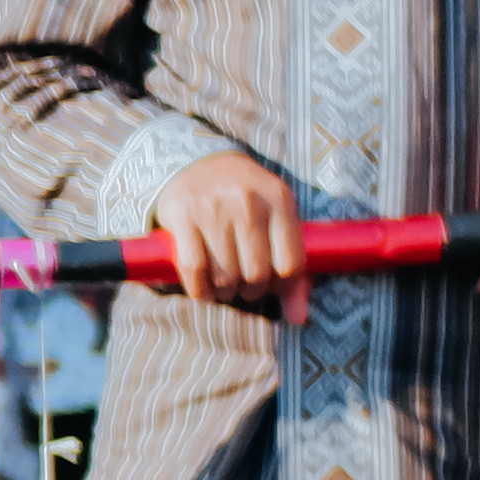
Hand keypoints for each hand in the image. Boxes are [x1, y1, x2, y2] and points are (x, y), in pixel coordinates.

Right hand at [151, 149, 308, 311]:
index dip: (282, 286)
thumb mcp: (276, 217)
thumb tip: (297, 318)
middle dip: (251, 289)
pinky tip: (204, 290)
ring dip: (225, 291)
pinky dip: (200, 290)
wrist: (197, 161)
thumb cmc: (246, 199)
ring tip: (225, 284)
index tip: (272, 286)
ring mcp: (213, 208)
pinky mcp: (183, 215)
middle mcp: (248, 202)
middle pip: (256, 274)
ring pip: (226, 276)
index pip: (290, 264)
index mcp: (279, 199)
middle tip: (245, 285)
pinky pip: (194, 269)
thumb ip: (293, 265)